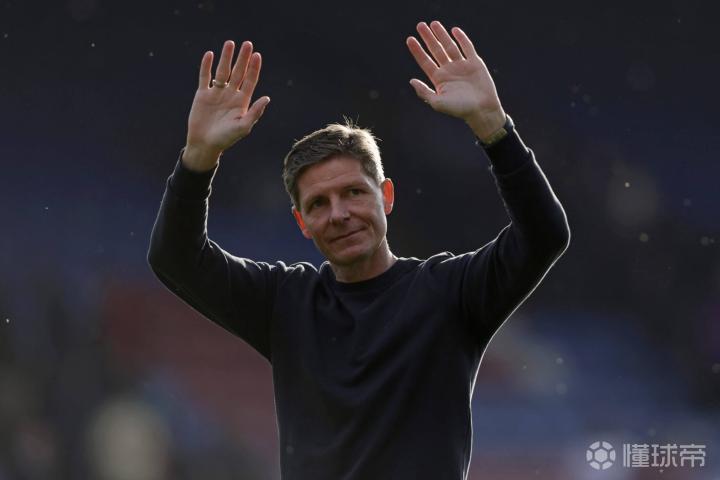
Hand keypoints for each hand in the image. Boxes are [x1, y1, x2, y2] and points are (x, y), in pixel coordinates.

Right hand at [185, 40, 270, 160]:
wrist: (205, 144)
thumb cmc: (226, 138)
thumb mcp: (243, 127)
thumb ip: (255, 112)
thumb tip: (267, 98)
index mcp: (242, 101)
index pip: (250, 81)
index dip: (254, 68)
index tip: (257, 55)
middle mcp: (231, 94)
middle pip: (238, 72)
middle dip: (243, 58)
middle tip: (247, 44)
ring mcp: (217, 93)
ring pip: (222, 71)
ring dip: (226, 58)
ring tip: (230, 43)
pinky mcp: (203, 94)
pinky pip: (205, 77)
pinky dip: (206, 66)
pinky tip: (210, 55)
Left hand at [406, 21, 505, 138]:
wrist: (482, 110)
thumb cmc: (459, 109)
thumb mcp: (438, 103)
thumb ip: (424, 92)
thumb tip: (411, 81)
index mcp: (439, 79)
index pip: (425, 61)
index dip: (417, 50)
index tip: (409, 39)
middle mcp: (449, 70)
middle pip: (436, 50)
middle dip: (428, 38)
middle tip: (420, 25)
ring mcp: (462, 66)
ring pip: (450, 46)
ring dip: (442, 35)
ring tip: (434, 23)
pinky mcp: (475, 63)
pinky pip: (467, 48)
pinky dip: (462, 38)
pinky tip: (454, 30)